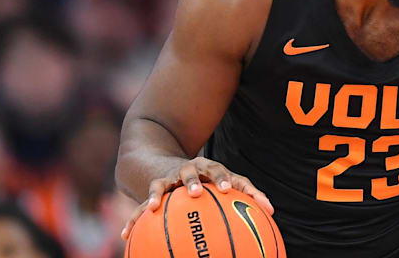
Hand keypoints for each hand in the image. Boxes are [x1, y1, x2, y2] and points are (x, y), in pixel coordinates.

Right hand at [120, 157, 273, 239]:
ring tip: (153, 207)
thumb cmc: (207, 178)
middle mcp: (188, 169)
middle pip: (191, 171)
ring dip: (157, 193)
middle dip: (193, 180)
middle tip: (196, 193)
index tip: (225, 189)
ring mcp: (168, 177)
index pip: (219, 169)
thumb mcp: (224, 182)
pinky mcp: (153, 188)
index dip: (222, 178)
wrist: (168, 162)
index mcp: (209, 168)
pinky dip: (134, 218)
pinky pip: (141, 204)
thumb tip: (272, 211)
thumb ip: (248, 194)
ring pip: (162, 184)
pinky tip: (126, 235)